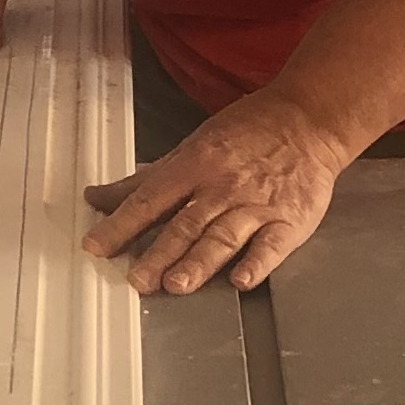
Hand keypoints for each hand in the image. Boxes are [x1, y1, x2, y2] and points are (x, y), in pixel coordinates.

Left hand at [83, 87, 351, 294]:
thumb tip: (99, 197)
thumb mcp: (191, 147)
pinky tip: (242, 280)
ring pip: (223, 236)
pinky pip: (272, 245)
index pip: (150, 199)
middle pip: (185, 224)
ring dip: (199, 261)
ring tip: (177, 284)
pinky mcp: (289, 221)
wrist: (308, 120)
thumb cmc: (248, 133)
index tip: (96, 246)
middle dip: (159, 253)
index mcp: (194, 166)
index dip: (121, 224)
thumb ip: (146, 180)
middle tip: (137, 279)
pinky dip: (257, 263)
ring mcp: (256, 205)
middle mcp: (222, 187)